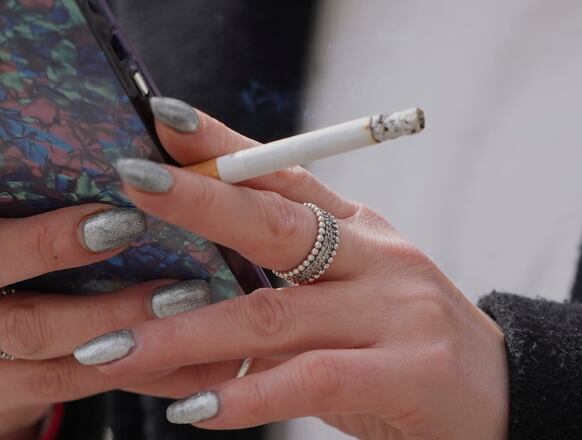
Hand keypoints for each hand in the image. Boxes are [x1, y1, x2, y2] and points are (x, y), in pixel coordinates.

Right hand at [0, 138, 264, 438]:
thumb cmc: (10, 269)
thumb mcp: (5, 225)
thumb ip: (39, 189)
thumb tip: (140, 135)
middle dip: (52, 242)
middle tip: (124, 225)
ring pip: (31, 332)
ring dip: (111, 314)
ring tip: (179, 295)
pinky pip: (65, 382)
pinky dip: (128, 364)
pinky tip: (178, 350)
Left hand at [73, 98, 509, 439]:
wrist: (496, 395)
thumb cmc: (398, 340)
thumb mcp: (344, 294)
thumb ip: (275, 287)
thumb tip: (172, 292)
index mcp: (356, 227)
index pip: (284, 172)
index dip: (223, 145)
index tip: (163, 122)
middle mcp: (375, 255)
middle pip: (276, 221)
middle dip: (199, 201)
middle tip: (130, 186)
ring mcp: (394, 310)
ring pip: (273, 313)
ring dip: (186, 333)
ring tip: (116, 347)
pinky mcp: (406, 372)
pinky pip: (310, 379)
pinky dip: (246, 396)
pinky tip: (195, 410)